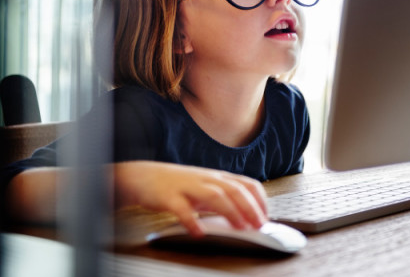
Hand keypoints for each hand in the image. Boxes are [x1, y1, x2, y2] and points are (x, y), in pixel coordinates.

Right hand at [113, 161, 267, 236]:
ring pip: (214, 195)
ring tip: (240, 228)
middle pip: (233, 189)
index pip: (245, 183)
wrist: (144, 177)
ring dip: (230, 211)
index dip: (259, 199)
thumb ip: (223, 200)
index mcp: (216, 177)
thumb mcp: (204, 188)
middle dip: (250, 207)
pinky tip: (199, 232)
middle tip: (259, 226)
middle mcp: (205, 179)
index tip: (265, 216)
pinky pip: (181, 208)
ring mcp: (187, 186)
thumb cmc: (177, 185)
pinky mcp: (169, 196)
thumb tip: (247, 216)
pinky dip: (192, 221)